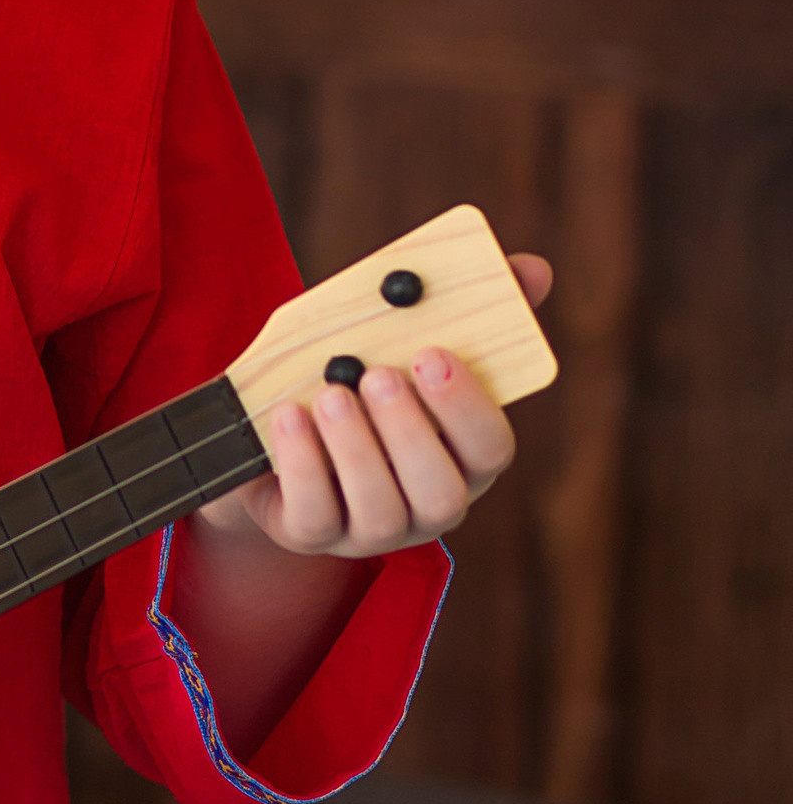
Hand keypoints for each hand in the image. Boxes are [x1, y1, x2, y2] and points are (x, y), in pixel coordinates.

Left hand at [199, 253, 554, 554]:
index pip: (491, 447)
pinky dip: (303, 465)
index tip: (434, 354)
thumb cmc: (355, 380)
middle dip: (412, 432)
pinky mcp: (314, 535)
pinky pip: (316, 515)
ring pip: (382, 512)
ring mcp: (372, 530)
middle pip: (442, 494)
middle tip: (378, 375)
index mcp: (462, 456)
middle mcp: (427, 504)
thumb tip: (530, 268)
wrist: (273, 431)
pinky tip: (289, 418)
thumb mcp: (399, 340)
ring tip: (329, 394)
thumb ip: (465, 309)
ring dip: (356, 448)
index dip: (468, 406)